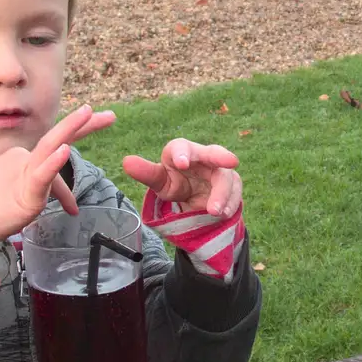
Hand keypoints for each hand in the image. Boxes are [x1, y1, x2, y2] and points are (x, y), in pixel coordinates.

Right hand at [0, 105, 116, 254]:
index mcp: (18, 158)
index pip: (51, 149)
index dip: (72, 138)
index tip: (98, 124)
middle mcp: (21, 160)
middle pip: (56, 141)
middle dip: (83, 125)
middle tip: (111, 115)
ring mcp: (22, 175)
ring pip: (50, 150)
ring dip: (69, 131)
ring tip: (88, 113)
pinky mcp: (24, 195)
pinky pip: (41, 177)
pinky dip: (52, 165)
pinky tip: (66, 152)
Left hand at [122, 139, 242, 217]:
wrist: (193, 197)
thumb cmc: (173, 182)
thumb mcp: (159, 181)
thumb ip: (146, 172)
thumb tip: (126, 161)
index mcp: (181, 150)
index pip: (181, 147)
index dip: (182, 153)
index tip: (182, 163)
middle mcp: (204, 155)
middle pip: (214, 153)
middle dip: (222, 157)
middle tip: (231, 161)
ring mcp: (221, 169)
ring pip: (227, 177)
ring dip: (223, 194)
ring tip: (214, 212)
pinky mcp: (232, 184)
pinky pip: (235, 193)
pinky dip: (230, 204)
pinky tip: (223, 214)